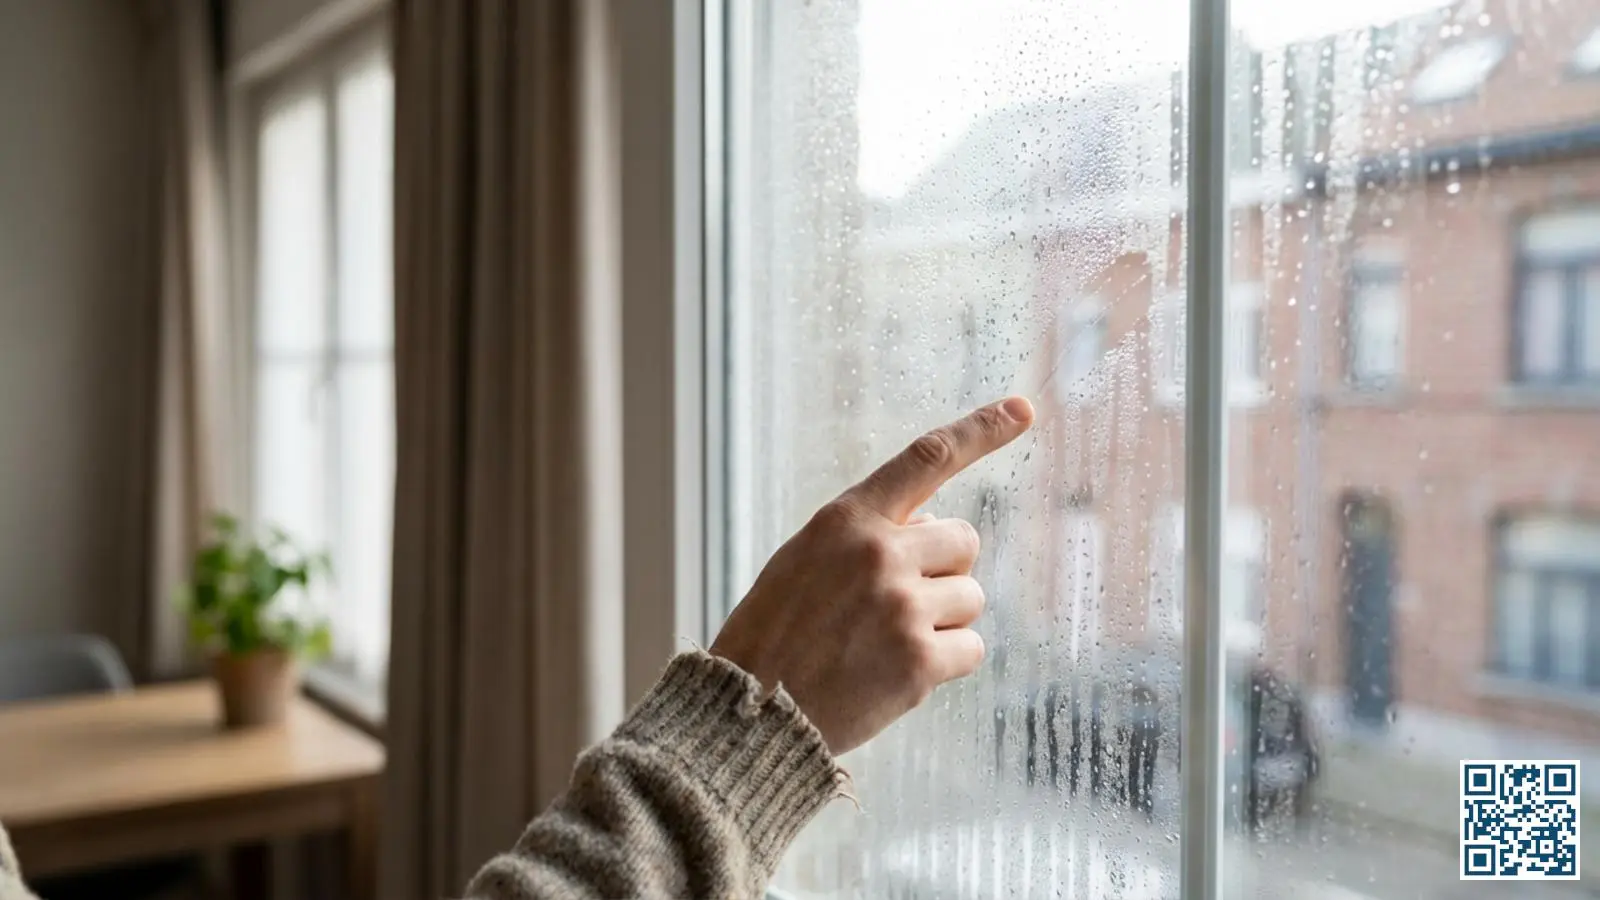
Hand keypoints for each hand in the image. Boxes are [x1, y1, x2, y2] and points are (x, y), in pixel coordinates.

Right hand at [710, 396, 1035, 753]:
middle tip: (898, 604)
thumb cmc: (774, 636)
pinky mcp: (920, 662)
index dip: (981, 430)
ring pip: (970, 598)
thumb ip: (867, 538)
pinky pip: (971, 649)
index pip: (926, 457)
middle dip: (944, 570)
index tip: (1024, 409)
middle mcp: (879, 553)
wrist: (747, 715)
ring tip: (886, 644)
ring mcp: (903, 607)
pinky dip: (946, 664)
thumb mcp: (804, 561)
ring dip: (943, 621)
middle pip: (965, 541)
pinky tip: (898, 675)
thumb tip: (936, 529)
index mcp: (845, 520)